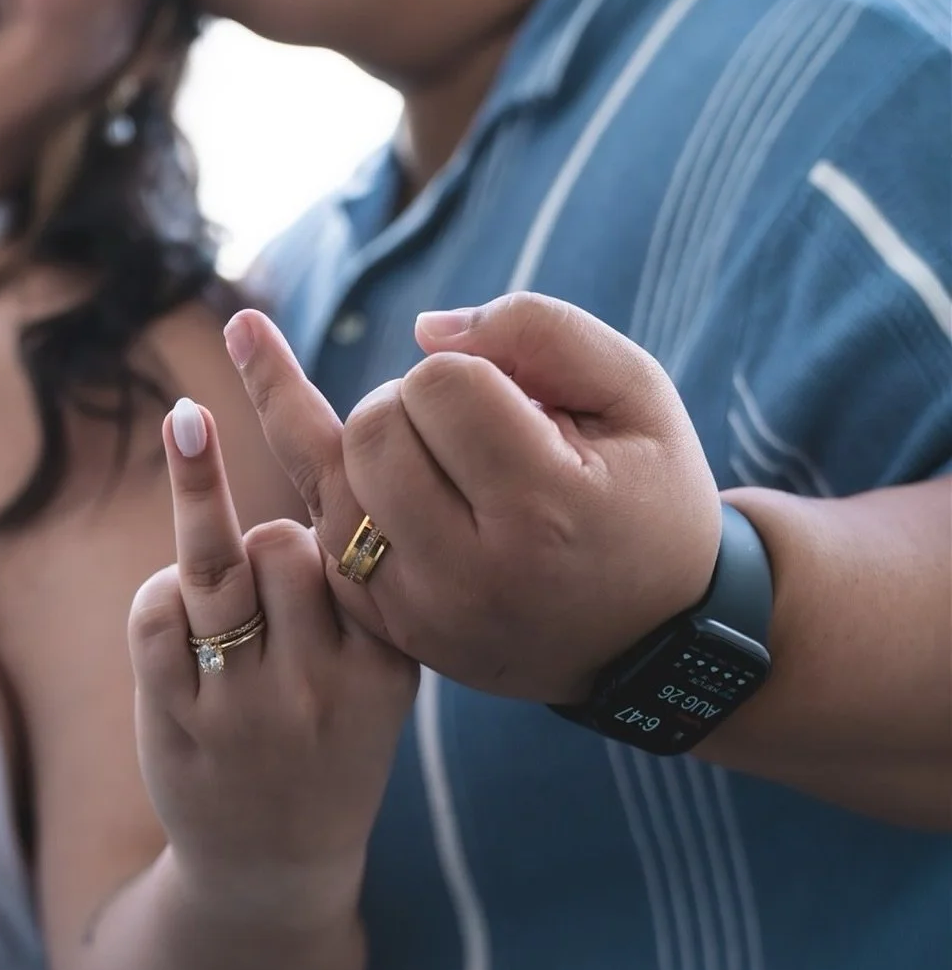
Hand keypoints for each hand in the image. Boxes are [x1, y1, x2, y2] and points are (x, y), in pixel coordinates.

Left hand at [129, 399, 419, 926]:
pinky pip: (158, 611)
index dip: (346, 481)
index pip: (362, 554)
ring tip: (188, 424)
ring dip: (203, 510)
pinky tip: (177, 611)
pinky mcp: (176, 720)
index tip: (327, 399)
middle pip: (286, 544)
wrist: (275, 877)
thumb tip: (326, 468)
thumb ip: (358, 598)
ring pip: (217, 562)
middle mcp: (322, 688)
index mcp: (388, 670)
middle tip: (264, 557)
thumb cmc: (329, 751)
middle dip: (269, 531)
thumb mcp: (378, 686)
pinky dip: (163, 595)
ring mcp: (245, 707)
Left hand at [224, 292, 721, 702]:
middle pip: (373, 430)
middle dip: (412, 401)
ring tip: (432, 443)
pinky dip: (339, 483)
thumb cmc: (646, 498)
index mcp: (543, 511)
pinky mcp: (386, 628)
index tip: (517, 399)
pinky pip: (319, 531)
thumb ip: (539, 330)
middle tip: (470, 423)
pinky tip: (323, 423)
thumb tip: (423, 330)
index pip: (439, 386)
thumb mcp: (635, 395)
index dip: (468, 368)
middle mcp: (468, 573)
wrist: (650, 639)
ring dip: (375, 442)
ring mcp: (418, 610)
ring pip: (330, 477)